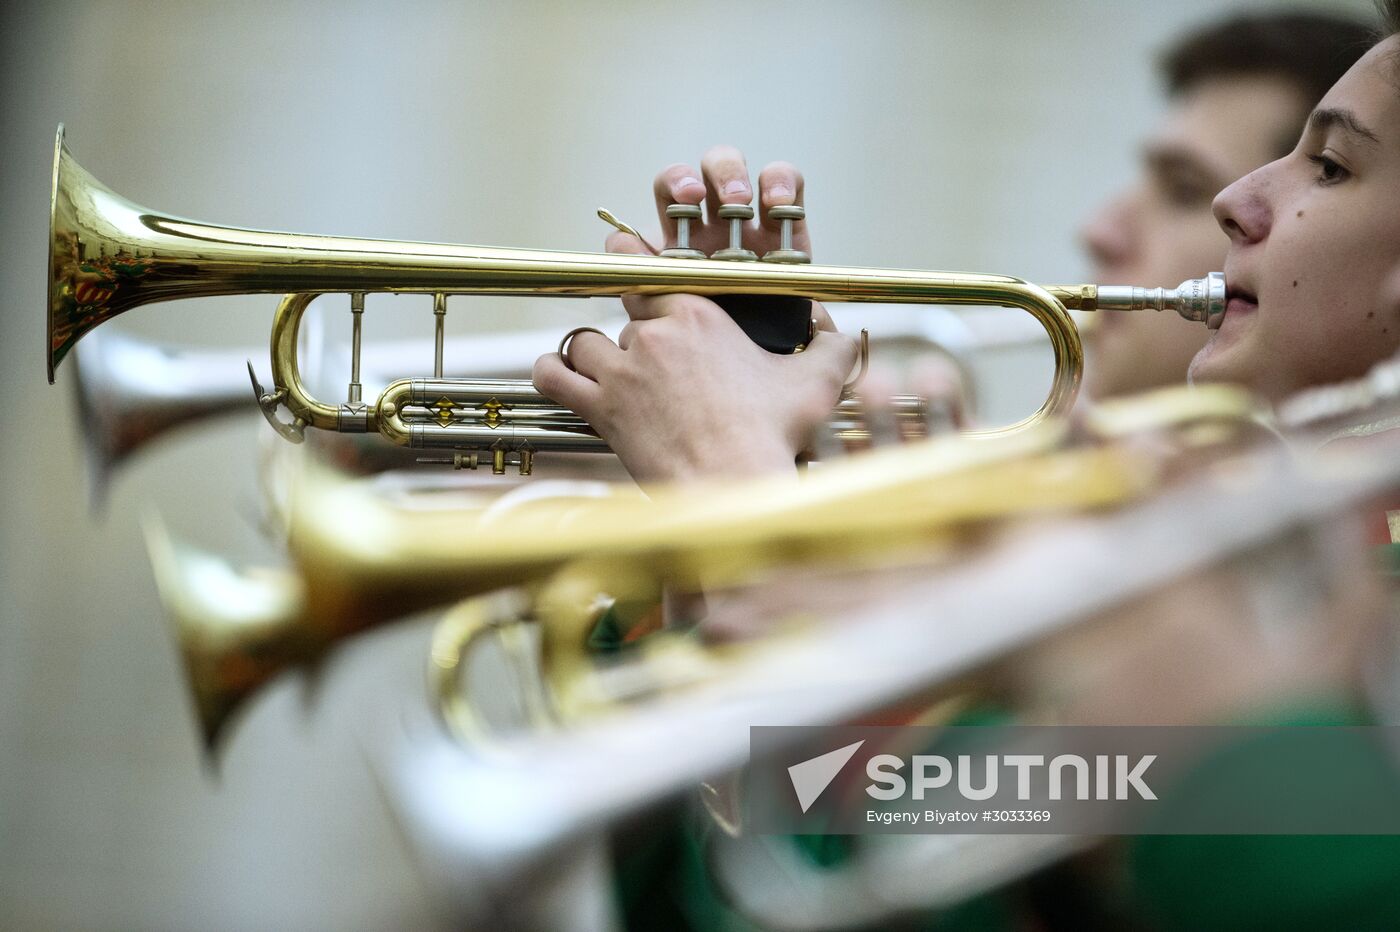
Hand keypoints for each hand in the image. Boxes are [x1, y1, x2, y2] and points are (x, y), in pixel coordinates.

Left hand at [533, 146, 856, 482]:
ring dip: (594, 353)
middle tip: (653, 358)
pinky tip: (560, 375)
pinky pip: (554, 377)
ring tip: (609, 370)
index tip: (634, 264)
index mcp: (701, 317)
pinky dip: (552, 373)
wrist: (733, 489)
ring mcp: (623, 373)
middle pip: (628, 315)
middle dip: (640, 336)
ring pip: (586, 340)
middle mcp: (655, 336)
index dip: (642, 269)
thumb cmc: (772, 438)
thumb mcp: (816, 385)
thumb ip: (832, 349)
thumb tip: (842, 334)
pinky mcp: (602, 410)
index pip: (655, 273)